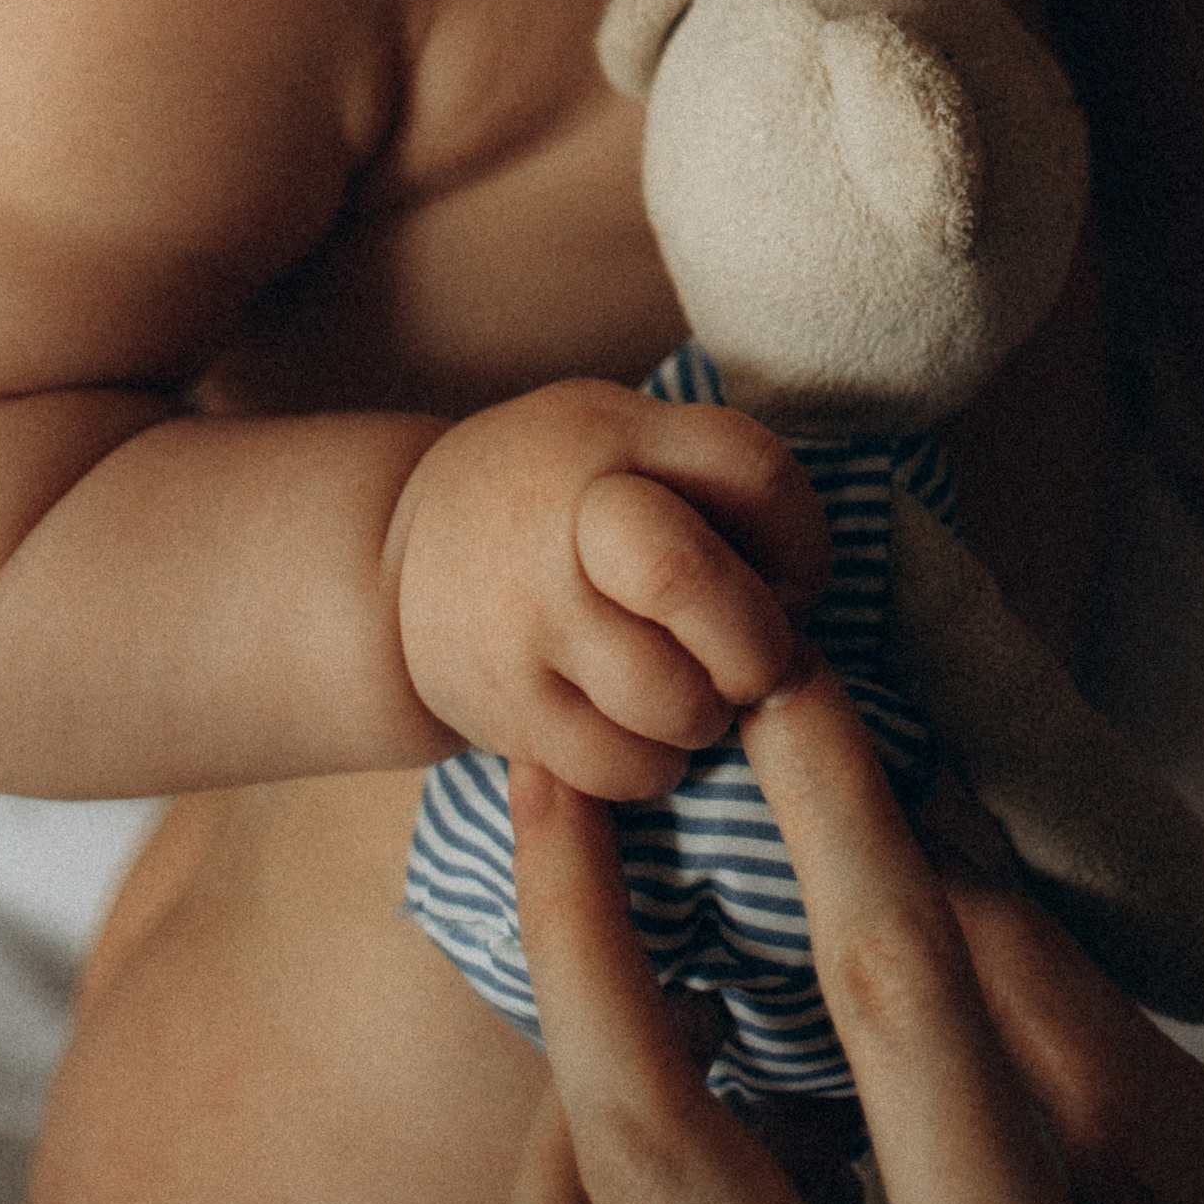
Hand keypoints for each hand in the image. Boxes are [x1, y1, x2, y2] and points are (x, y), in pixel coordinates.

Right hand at [391, 382, 831, 797]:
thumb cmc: (560, 496)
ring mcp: (527, 619)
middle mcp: (565, 519)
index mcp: (618, 437)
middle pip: (687, 578)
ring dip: (709, 714)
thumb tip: (802, 593)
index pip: (754, 472)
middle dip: (756, 641)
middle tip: (756, 661)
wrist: (399, 559)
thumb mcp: (628, 437)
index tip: (793, 579)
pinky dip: (656, 765)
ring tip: (694, 695)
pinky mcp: (504, 708)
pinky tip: (643, 733)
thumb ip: (718, 481)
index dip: (803, 541)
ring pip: (668, 698)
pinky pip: (620, 766)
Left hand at [497, 683, 1203, 1203]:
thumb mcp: (1186, 1148)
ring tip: (599, 970)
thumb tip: (904, 800)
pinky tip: (633, 1126)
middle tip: (559, 776)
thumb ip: (1028, 983)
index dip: (837, 810)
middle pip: (655, 1151)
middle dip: (582, 933)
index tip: (788, 676)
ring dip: (556, 1106)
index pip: (897, 999)